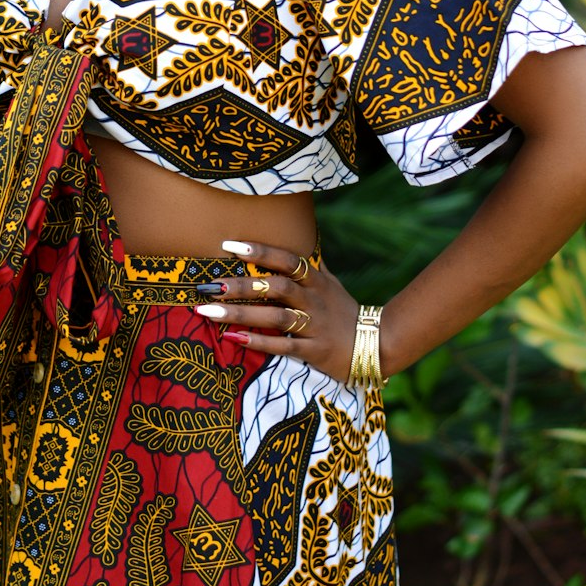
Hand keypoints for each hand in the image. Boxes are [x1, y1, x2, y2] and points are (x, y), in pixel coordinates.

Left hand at [195, 239, 360, 383]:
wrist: (376, 345)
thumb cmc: (344, 311)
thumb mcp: (330, 282)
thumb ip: (310, 263)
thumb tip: (299, 234)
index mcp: (315, 280)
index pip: (286, 260)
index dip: (259, 251)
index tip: (229, 245)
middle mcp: (313, 300)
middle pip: (275, 287)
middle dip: (241, 285)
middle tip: (209, 285)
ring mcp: (314, 325)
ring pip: (275, 317)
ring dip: (240, 314)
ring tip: (209, 311)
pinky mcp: (314, 351)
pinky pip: (284, 346)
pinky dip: (259, 342)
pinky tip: (233, 338)